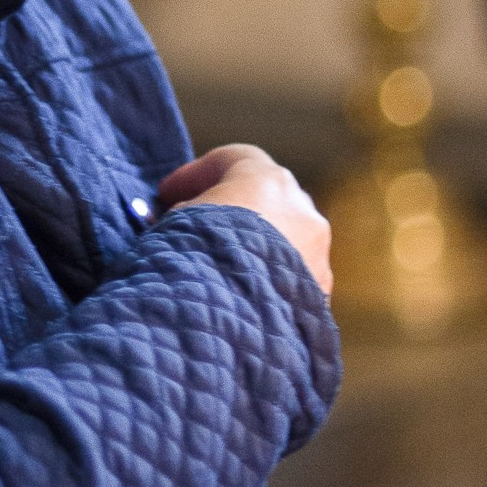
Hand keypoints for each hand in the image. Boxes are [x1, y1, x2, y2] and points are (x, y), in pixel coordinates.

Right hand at [157, 145, 332, 300]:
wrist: (236, 325)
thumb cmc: (201, 263)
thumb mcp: (176, 225)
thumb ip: (185, 214)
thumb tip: (185, 220)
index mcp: (267, 181)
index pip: (232, 160)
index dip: (194, 174)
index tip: (166, 195)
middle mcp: (302, 211)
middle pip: (264, 198)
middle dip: (231, 209)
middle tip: (196, 229)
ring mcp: (318, 254)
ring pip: (282, 240)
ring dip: (252, 248)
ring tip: (218, 270)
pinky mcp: (320, 296)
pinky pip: (289, 277)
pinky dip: (266, 281)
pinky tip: (240, 299)